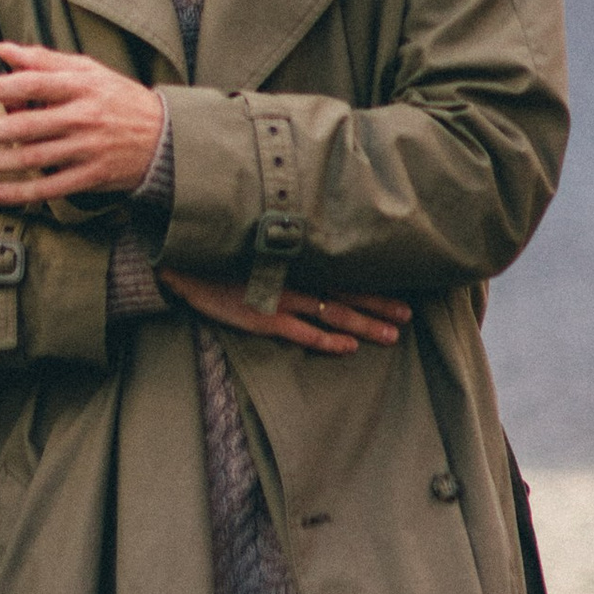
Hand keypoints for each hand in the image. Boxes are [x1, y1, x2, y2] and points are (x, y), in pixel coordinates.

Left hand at [0, 44, 166, 203]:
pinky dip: (23, 192)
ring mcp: (87, 148)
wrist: (164, 137)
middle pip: (25, 125)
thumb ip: (45, 60)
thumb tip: (3, 49)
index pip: (31, 84)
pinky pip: (52, 186)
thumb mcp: (89, 71)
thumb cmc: (118, 98)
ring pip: (33, 157)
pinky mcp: (92, 176)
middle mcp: (82, 116)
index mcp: (80, 86)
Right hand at [160, 268, 410, 358]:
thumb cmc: (222, 254)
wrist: (185, 265)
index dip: (372, 282)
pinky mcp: (264, 317)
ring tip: (392, 335)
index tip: (398, 289)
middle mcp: (295, 276)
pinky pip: (303, 332)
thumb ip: (284, 253)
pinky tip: (349, 347)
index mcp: (296, 259)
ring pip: (333, 312)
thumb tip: (310, 259)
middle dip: (379, 305)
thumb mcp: (257, 245)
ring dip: (365, 324)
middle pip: (347, 292)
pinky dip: (328, 340)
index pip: (343, 272)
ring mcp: (281, 297)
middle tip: (408, 315)